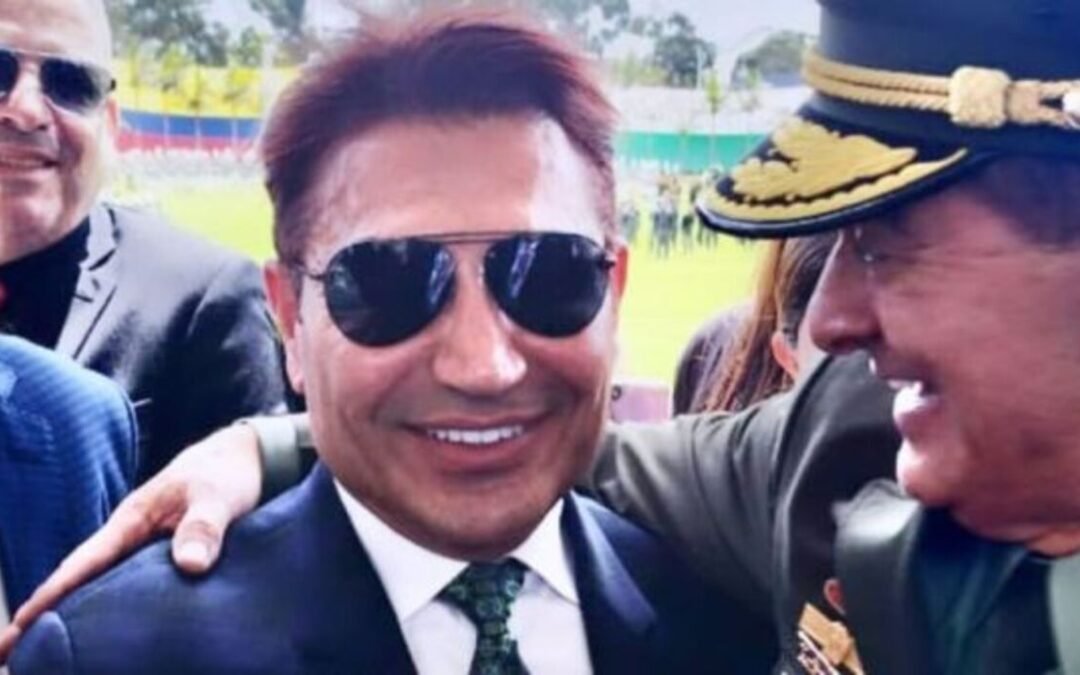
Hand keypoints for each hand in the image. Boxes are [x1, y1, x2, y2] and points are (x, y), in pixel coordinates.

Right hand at [0, 423, 262, 662]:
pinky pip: (133, 589)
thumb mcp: (216, 496)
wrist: (246, 458)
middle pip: (83, 581)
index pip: (84, 562)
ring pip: (105, 587)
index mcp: (132, 521)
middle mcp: (132, 538)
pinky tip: (108, 638)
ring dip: (79, 616)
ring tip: (46, 656)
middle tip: (10, 656)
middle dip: (48, 614)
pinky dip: (115, 612)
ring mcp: (147, 549)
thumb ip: (204, 527)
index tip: (19, 625)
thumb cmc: (224, 473)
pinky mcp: (167, 559)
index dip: (51, 594)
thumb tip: (191, 565)